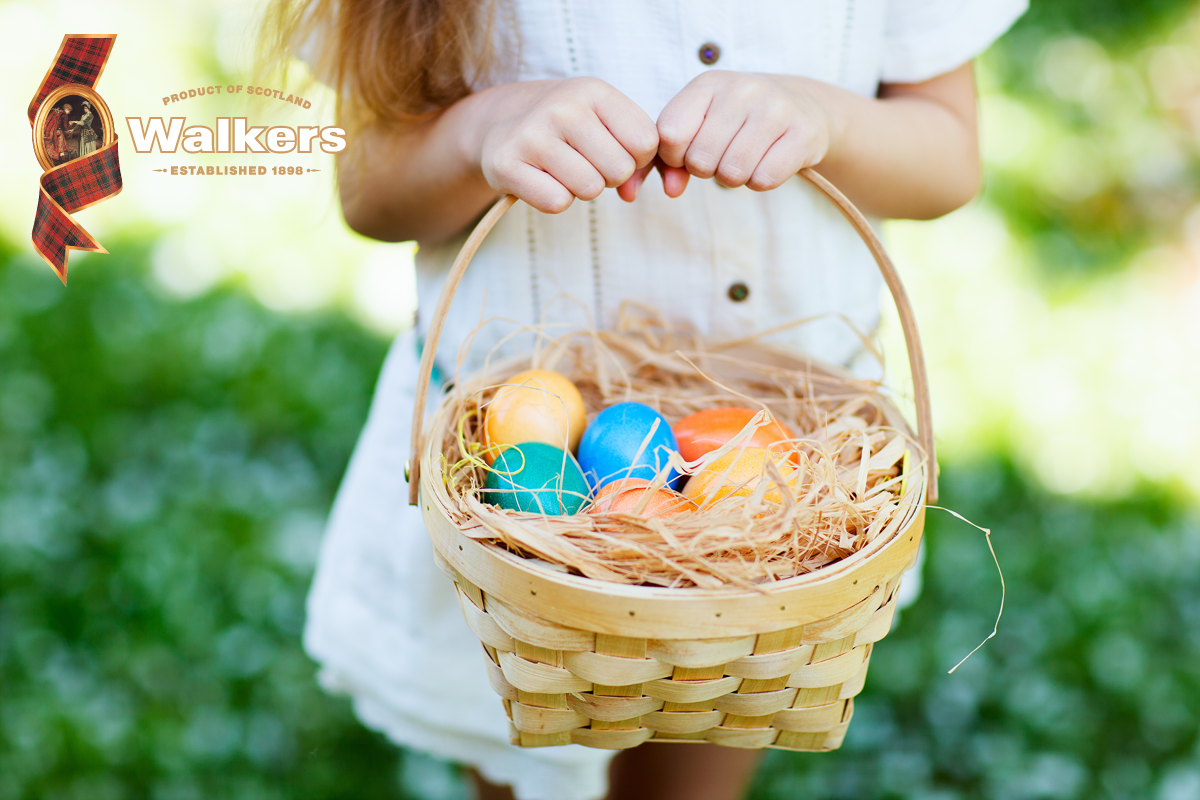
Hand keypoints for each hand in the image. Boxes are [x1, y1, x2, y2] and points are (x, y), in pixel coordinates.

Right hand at [473, 77, 658, 213]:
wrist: (497, 123)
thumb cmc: (564, 128)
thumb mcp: (602, 120)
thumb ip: (635, 154)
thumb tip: (631, 193)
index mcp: (593, 90)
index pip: (646, 141)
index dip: (635, 158)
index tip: (612, 151)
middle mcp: (562, 106)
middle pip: (620, 169)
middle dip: (608, 177)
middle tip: (584, 163)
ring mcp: (532, 134)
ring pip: (590, 189)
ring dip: (580, 189)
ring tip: (562, 170)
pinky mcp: (506, 164)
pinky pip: (557, 202)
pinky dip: (553, 200)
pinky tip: (540, 179)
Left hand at [653, 71, 836, 194]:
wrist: (801, 105)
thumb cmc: (737, 122)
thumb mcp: (699, 126)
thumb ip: (671, 159)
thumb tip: (671, 190)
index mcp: (708, 84)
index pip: (670, 134)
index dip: (674, 157)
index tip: (689, 152)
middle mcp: (741, 89)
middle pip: (700, 160)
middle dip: (707, 170)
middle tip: (723, 156)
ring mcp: (775, 108)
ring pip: (732, 173)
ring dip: (734, 178)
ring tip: (744, 159)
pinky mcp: (803, 132)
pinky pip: (764, 179)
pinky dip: (760, 181)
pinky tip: (767, 162)